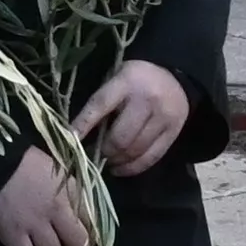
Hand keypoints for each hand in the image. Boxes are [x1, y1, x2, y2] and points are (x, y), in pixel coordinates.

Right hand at [0, 148, 90, 245]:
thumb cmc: (21, 158)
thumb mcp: (54, 166)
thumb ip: (67, 187)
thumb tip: (75, 206)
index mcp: (70, 191)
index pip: (91, 221)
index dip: (88, 235)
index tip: (82, 240)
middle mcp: (58, 211)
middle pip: (77, 244)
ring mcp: (36, 225)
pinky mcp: (13, 235)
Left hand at [74, 61, 190, 174]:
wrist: (175, 76)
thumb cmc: (135, 79)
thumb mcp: (115, 79)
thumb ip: (102, 103)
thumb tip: (80, 135)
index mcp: (127, 82)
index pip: (100, 105)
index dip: (84, 124)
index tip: (71, 140)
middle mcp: (147, 100)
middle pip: (120, 137)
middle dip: (104, 150)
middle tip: (96, 153)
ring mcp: (163, 117)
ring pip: (135, 150)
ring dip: (117, 161)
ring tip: (108, 161)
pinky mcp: (173, 131)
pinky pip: (152, 157)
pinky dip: (133, 168)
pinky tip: (121, 168)